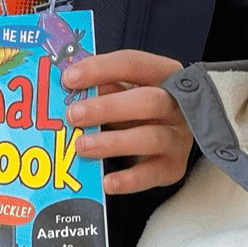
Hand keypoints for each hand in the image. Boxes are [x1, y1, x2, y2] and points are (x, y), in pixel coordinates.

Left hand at [61, 49, 190, 194]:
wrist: (171, 136)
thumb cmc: (139, 108)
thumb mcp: (124, 90)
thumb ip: (104, 87)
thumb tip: (73, 89)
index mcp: (163, 74)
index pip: (133, 64)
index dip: (100, 69)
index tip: (69, 79)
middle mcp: (177, 104)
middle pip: (147, 101)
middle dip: (107, 108)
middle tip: (74, 115)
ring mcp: (179, 136)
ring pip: (151, 138)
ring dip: (113, 142)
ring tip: (82, 146)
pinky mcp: (174, 165)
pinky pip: (153, 173)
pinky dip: (129, 180)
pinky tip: (106, 182)